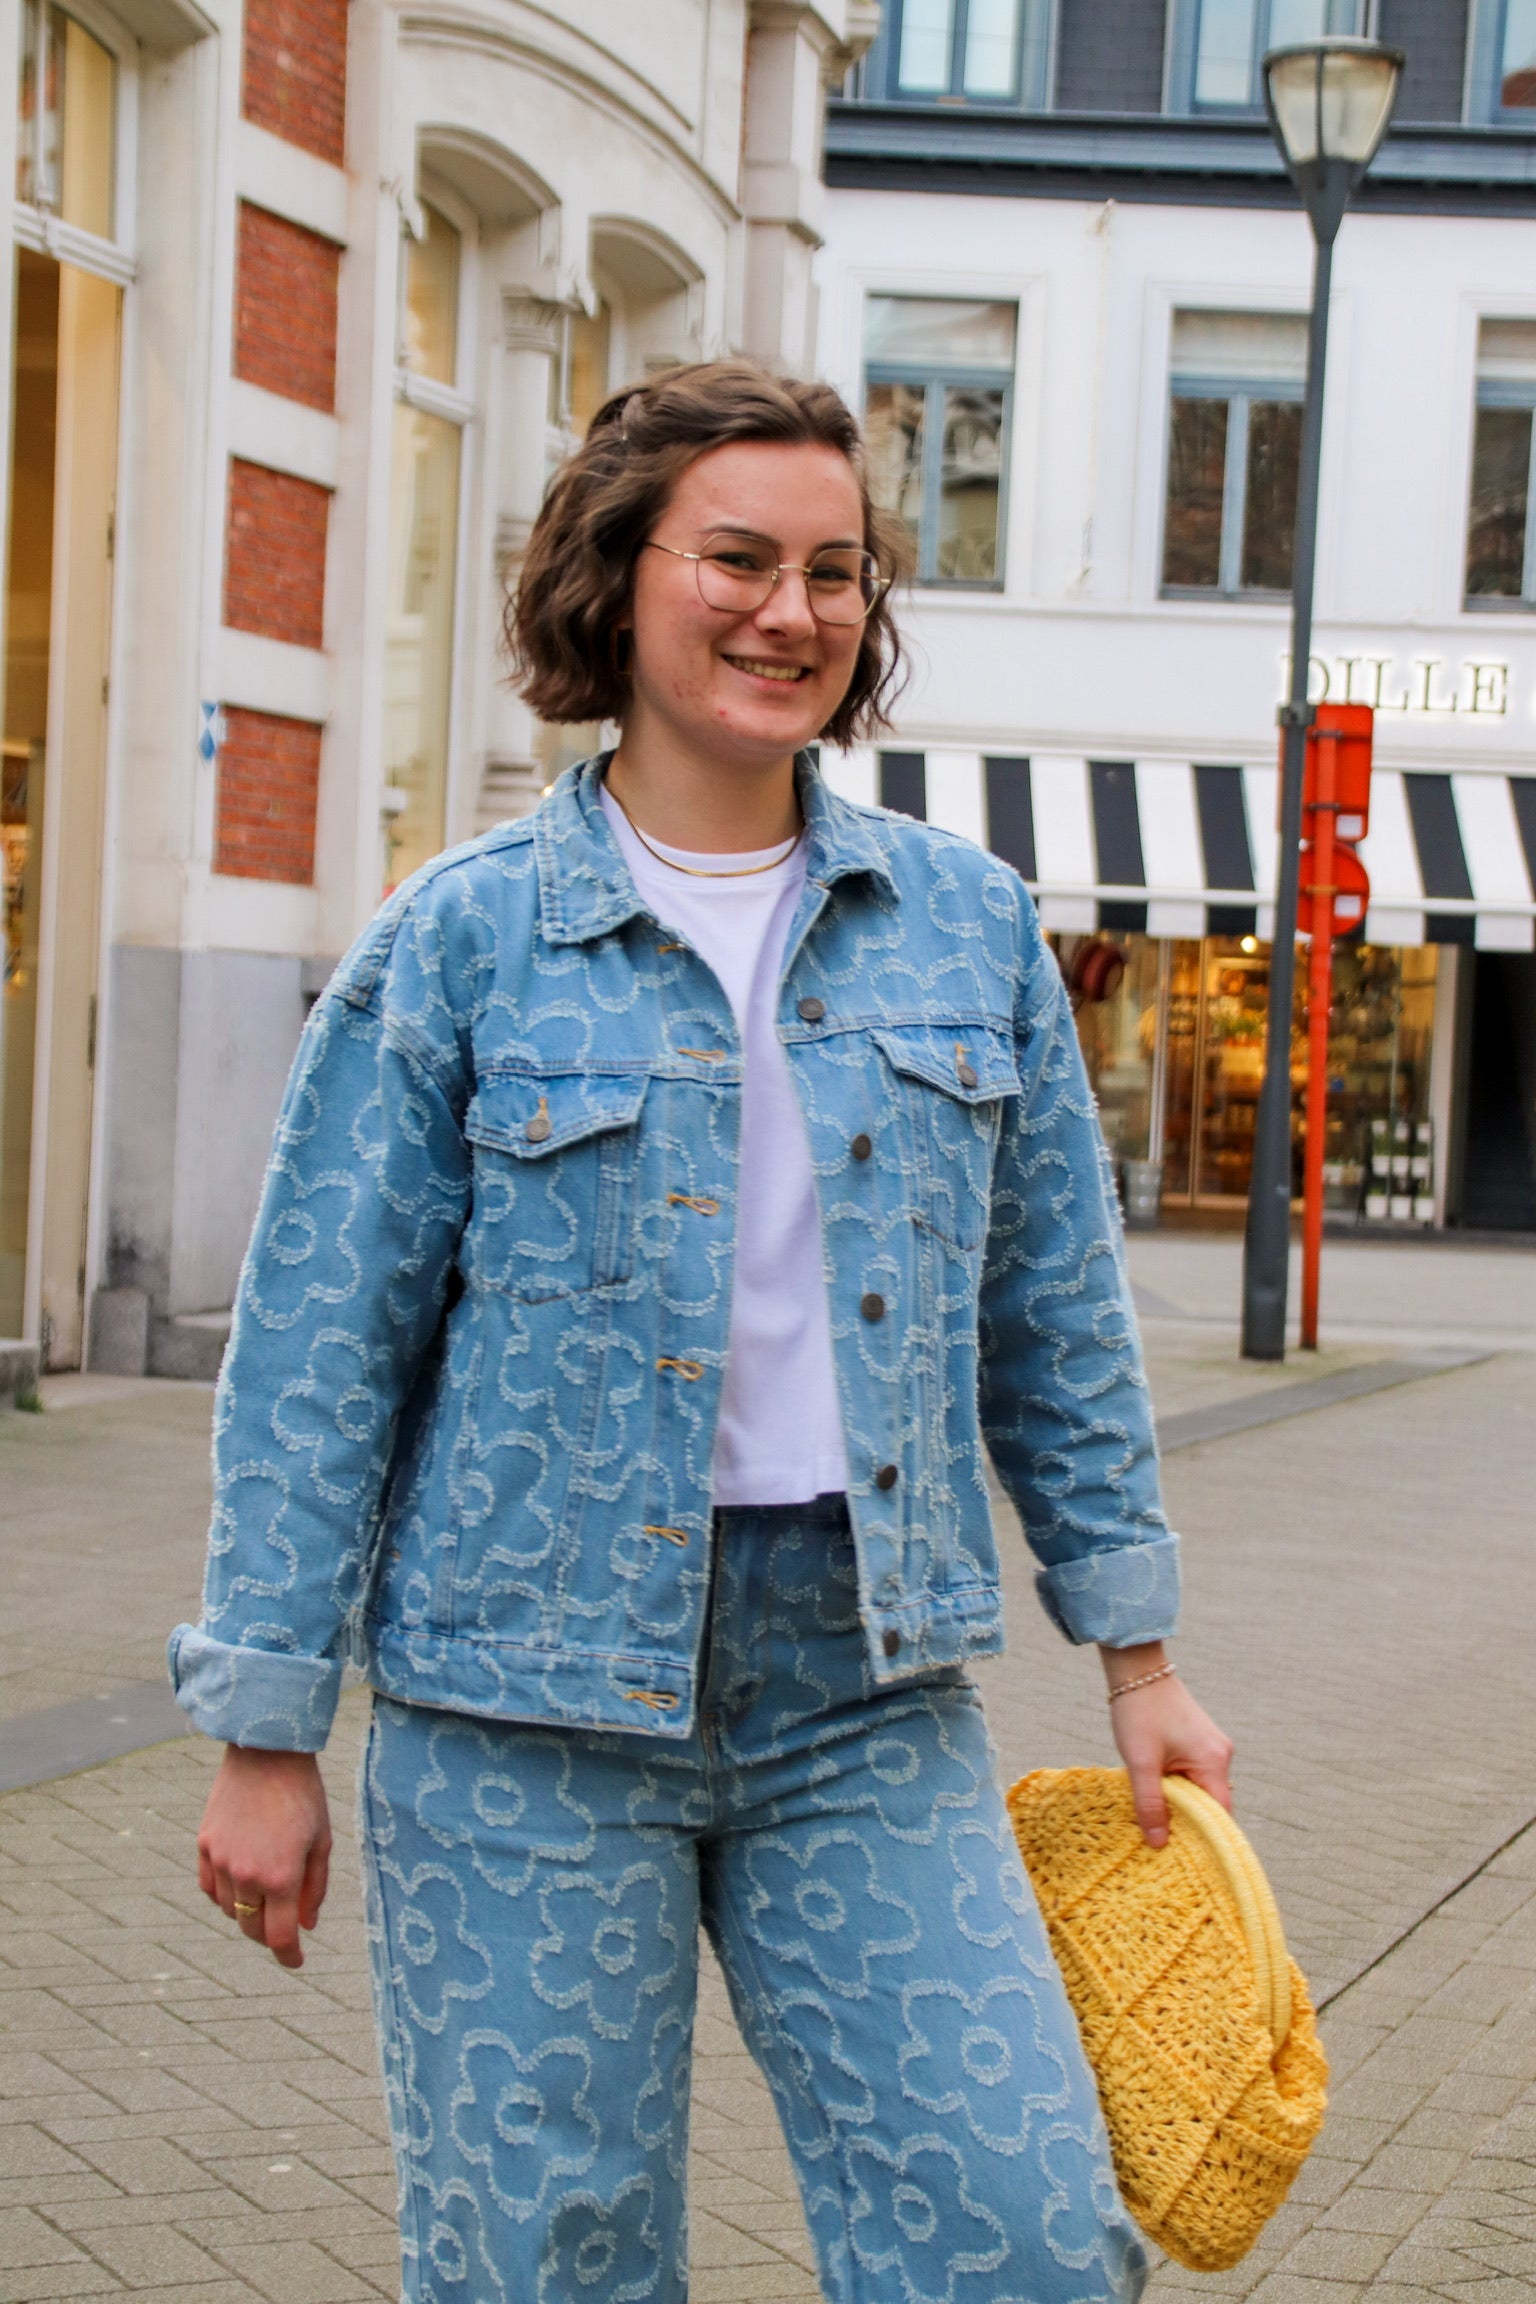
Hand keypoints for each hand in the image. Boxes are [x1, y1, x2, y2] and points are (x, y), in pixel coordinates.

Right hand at [197, 1747, 331, 1968]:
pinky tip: (239, 1884)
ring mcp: (221, 1861)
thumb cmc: (302, 1794)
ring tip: (265, 1894)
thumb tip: (307, 1925)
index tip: (297, 1961)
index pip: (279, 1937)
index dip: (289, 1956)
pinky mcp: (204, 1845)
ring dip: (247, 1912)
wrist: (266, 1752)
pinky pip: (209, 1888)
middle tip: (284, 1926)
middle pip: (251, 1929)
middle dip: (269, 1934)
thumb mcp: (322, 1841)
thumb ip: (315, 1887)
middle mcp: (247, 1875)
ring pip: (229, 1910)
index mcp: (281, 1877)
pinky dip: (224, 1895)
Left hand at [1100, 1645, 1234, 1848]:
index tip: (1186, 1859)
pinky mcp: (1199, 1741)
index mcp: (1213, 1761)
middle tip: (1166, 1846)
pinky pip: (1195, 1775)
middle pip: (1212, 1805)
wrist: (1137, 1669)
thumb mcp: (1140, 1763)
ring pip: (1202, 1790)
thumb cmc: (1139, 1712)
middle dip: (1191, 1824)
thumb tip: (1158, 1844)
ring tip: (1159, 1822)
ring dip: (1182, 1805)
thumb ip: (1150, 1804)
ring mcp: (1212, 1747)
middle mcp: (1221, 1755)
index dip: (1206, 1840)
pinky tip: (1159, 1794)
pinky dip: (1180, 1788)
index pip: (1220, 1816)